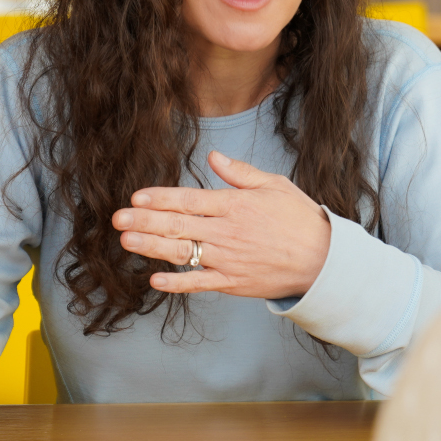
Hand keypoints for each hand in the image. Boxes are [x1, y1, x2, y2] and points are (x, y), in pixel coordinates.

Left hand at [112, 151, 331, 299]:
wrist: (323, 260)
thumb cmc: (300, 219)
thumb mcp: (275, 185)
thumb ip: (240, 173)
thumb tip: (214, 157)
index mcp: (235, 204)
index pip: (189, 199)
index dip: (160, 198)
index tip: (136, 197)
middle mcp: (226, 231)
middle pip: (177, 225)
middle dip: (144, 221)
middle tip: (117, 218)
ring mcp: (227, 259)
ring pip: (181, 253)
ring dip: (151, 247)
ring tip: (126, 241)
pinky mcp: (232, 282)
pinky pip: (198, 283)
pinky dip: (176, 283)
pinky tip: (154, 279)